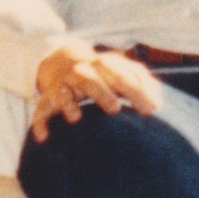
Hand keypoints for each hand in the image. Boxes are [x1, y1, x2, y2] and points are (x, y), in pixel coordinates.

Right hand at [30, 46, 163, 136]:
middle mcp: (83, 73)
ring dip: (69, 104)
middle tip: (114, 109)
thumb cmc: (103, 73)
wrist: (63, 59)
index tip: (151, 109)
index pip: (122, 75)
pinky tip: (43, 137)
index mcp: (105, 66)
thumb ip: (143, 83)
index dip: (136, 91)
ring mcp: (64, 85)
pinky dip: (40, 122)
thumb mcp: (123, 71)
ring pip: (64, 92)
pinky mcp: (48, 98)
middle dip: (102, 93)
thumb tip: (158, 103)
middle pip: (92, 79)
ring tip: (75, 118)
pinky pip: (41, 110)